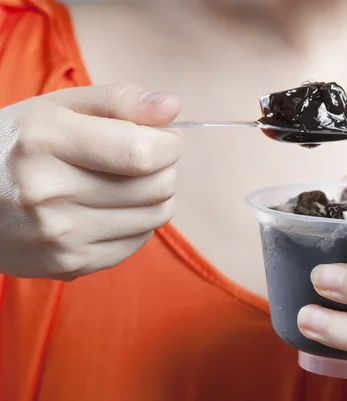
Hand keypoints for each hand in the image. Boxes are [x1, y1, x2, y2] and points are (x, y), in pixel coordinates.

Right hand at [0, 85, 181, 279]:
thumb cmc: (19, 144)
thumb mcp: (59, 107)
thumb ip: (119, 100)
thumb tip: (173, 106)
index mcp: (45, 140)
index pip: (142, 153)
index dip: (168, 144)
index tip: (164, 138)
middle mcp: (48, 193)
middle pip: (157, 187)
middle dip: (164, 168)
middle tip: (144, 158)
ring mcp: (58, 236)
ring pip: (156, 217)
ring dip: (155, 196)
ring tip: (127, 182)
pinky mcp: (68, 265)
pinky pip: (137, 243)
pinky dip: (137, 222)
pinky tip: (110, 207)